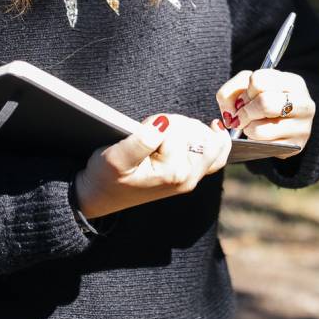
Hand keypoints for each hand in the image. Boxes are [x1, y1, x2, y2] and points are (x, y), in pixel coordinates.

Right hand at [73, 113, 231, 218]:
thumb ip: (141, 141)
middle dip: (176, 124)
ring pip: (208, 138)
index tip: (143, 131)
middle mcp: (187, 177)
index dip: (159, 122)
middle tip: (153, 133)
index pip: (178, 128)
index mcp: (172, 173)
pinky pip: (217, 154)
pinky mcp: (190, 173)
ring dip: (188, 128)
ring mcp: (191, 177)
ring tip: (164, 137)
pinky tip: (214, 127)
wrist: (100, 196)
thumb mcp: (115, 158)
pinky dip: (217, 138)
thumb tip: (163, 124)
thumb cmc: (105, 177)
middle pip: (197, 131)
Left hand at [216, 69, 313, 156]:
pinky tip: (260, 136)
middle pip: (264, 104)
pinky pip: (262, 147)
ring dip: (247, 129)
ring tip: (252, 125)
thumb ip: (230, 92)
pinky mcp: (295, 146)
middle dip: (245, 112)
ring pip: (259, 130)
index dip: (246, 91)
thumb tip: (229, 113)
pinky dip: (254, 141)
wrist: (282, 124)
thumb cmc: (263, 100)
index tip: (246, 98)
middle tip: (241, 116)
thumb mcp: (248, 87)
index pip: (259, 81)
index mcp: (294, 82)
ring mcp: (302, 127)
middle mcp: (304, 104)